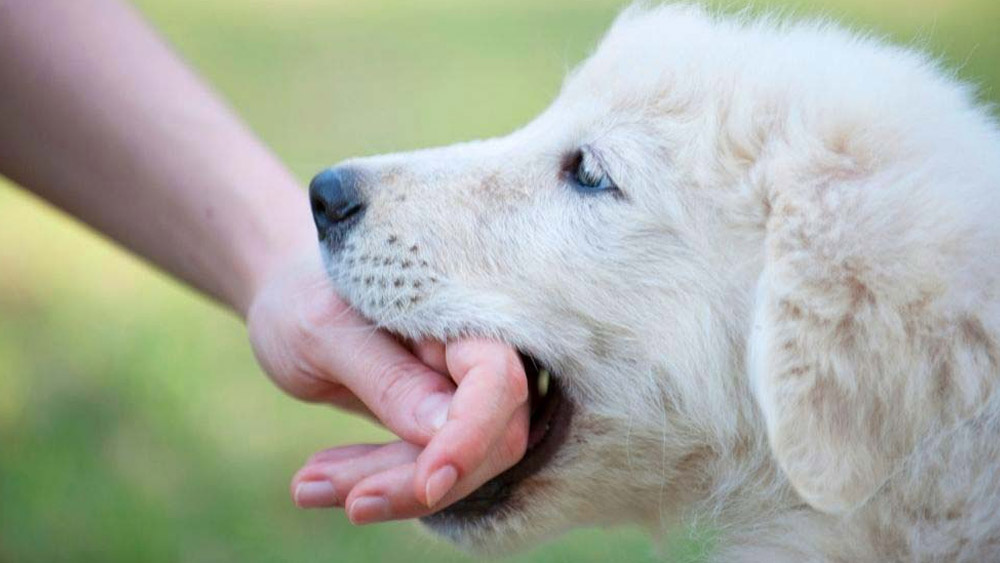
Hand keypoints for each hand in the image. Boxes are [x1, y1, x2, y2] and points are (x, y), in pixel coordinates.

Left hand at [246, 251, 529, 517]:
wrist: (290, 296)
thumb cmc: (303, 296)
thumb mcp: (324, 332)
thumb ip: (388, 378)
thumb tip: (442, 433)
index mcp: (460, 313)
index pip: (496, 381)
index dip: (471, 437)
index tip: (427, 484)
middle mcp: (474, 352)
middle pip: (486, 438)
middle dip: (411, 478)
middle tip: (321, 491)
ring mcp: (461, 390)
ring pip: (455, 464)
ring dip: (383, 486)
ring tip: (304, 486)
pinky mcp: (438, 422)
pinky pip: (423, 466)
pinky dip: (373, 481)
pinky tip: (314, 481)